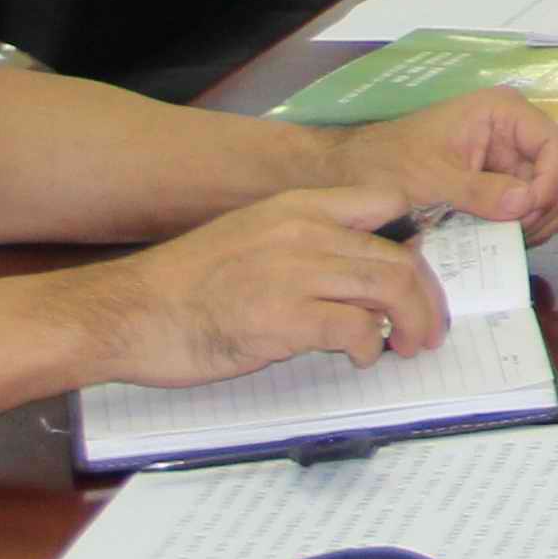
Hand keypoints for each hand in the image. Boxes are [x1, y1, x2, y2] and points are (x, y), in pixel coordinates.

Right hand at [81, 188, 450, 386]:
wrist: (128, 312)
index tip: (422, 271)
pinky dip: (367, 345)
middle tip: (429, 327)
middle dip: (424, 296)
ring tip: (407, 346)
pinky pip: (354, 328)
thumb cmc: (186, 283)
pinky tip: (360, 356)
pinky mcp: (283, 319)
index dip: (416, 238)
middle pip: (397, 257)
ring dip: (409, 322)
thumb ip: (306, 240)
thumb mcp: (252, 235)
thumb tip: (362, 265)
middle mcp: (305, 232)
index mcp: (299, 207)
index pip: (386, 202)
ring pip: (388, 288)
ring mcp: (295, 273)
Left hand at [319, 90, 557, 243]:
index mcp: (504, 115)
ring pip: (546, 199)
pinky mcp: (497, 189)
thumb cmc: (385, 164)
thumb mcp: (431, 179)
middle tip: (508, 238)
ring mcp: (507, 163)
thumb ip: (480, 191)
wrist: (348, 175)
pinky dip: (516, 231)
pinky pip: (524, 213)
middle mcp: (514, 135)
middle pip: (555, 176)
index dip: (550, 182)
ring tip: (496, 242)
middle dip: (537, 210)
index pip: (557, 147)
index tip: (525, 215)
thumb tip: (527, 203)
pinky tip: (489, 242)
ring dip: (529, 225)